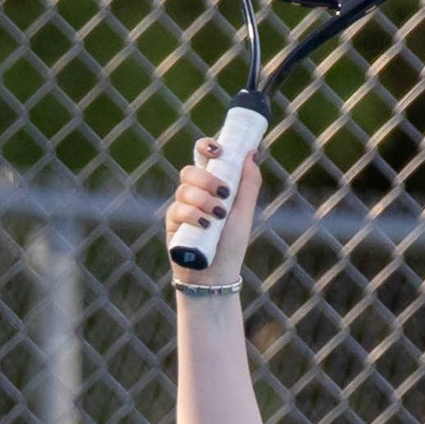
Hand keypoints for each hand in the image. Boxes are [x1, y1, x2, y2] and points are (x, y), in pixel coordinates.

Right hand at [166, 140, 258, 289]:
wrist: (216, 277)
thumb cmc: (231, 245)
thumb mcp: (244, 213)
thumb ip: (249, 183)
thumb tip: (252, 153)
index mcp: (212, 184)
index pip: (204, 156)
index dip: (206, 146)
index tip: (218, 150)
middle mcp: (195, 192)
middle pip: (190, 170)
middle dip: (207, 179)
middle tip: (224, 193)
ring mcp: (182, 207)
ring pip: (184, 189)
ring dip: (203, 199)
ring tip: (217, 217)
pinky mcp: (172, 223)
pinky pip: (177, 209)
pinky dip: (193, 215)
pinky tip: (205, 225)